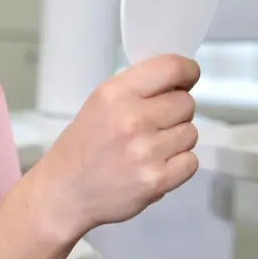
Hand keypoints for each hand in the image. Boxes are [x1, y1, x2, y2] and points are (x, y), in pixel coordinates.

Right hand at [30, 53, 201, 240]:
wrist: (66, 191)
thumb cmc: (85, 144)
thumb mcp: (100, 103)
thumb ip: (137, 90)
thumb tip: (180, 82)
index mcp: (116, 94)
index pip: (171, 68)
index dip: (188, 72)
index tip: (187, 80)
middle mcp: (132, 118)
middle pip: (186, 103)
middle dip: (177, 112)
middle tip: (155, 125)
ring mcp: (146, 151)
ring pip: (191, 133)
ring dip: (177, 140)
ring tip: (151, 148)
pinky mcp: (156, 179)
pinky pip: (190, 161)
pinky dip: (179, 164)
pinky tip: (157, 165)